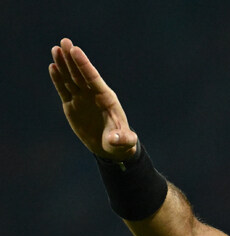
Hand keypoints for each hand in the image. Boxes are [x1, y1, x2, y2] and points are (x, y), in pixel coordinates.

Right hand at [49, 38, 136, 160]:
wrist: (110, 147)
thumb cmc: (120, 143)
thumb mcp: (123, 143)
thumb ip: (122, 139)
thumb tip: (116, 139)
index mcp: (106, 99)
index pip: (93, 78)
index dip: (84, 65)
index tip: (76, 50)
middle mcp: (93, 95)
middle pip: (81, 74)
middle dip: (72, 59)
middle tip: (64, 42)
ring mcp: (82, 99)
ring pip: (71, 79)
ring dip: (63, 64)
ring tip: (55, 49)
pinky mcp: (73, 105)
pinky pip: (64, 90)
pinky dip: (58, 79)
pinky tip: (53, 67)